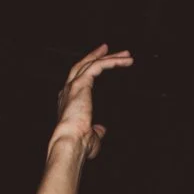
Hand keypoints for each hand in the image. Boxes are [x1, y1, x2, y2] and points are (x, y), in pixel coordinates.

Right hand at [53, 44, 134, 159]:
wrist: (70, 141)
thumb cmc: (79, 144)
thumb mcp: (91, 137)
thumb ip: (97, 132)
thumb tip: (102, 130)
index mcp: (69, 102)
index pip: (79, 81)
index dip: (88, 71)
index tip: (98, 65)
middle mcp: (68, 90)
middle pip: (82, 66)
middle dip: (96, 56)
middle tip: (109, 49)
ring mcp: (73, 86)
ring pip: (91, 64)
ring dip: (109, 57)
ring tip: (126, 54)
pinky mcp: (80, 84)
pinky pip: (97, 66)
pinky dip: (111, 61)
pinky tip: (124, 61)